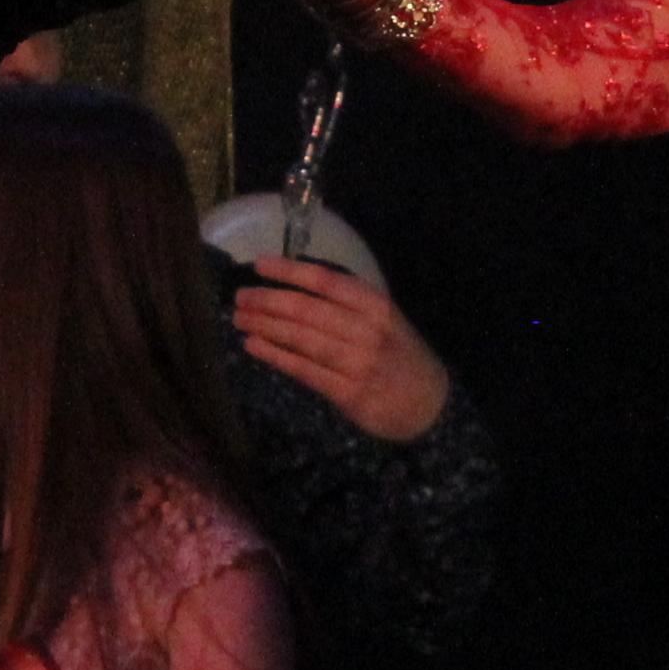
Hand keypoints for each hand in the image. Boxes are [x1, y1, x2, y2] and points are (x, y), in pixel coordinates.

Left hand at [232, 256, 451, 442]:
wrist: (429, 404)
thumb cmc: (398, 355)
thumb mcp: (385, 319)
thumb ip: (348, 304)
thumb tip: (295, 284)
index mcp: (376, 305)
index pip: (326, 281)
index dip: (290, 271)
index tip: (260, 265)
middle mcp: (367, 331)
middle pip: (307, 310)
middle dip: (268, 300)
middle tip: (240, 296)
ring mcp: (358, 363)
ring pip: (301, 339)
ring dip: (266, 326)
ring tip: (240, 318)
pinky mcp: (348, 393)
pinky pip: (304, 370)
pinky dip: (276, 356)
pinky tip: (254, 346)